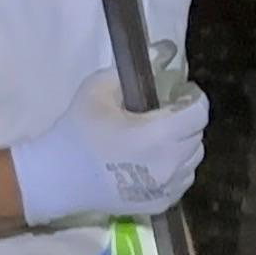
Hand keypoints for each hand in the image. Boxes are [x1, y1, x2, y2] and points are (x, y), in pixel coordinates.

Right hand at [9, 70, 207, 225]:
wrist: (57, 179)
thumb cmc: (77, 131)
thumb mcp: (100, 88)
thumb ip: (139, 68)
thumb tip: (166, 50)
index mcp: (158, 135)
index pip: (199, 113)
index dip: (193, 97)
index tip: (180, 91)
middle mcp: (170, 164)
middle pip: (197, 135)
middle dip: (188, 119)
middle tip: (167, 111)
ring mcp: (167, 187)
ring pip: (193, 159)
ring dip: (184, 143)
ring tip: (161, 136)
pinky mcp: (160, 204)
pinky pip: (182, 179)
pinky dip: (177, 166)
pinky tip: (155, 159)